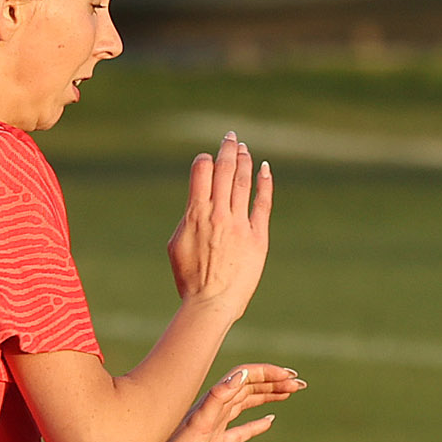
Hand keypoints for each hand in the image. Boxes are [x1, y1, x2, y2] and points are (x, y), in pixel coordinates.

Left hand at [123, 363, 304, 441]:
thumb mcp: (198, 425)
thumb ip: (218, 399)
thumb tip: (241, 375)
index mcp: (214, 402)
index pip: (246, 379)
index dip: (269, 375)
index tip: (290, 377)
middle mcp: (216, 410)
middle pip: (250, 388)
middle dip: (275, 383)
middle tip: (299, 384)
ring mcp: (215, 426)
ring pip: (247, 404)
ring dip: (268, 397)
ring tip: (289, 394)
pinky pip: (240, 430)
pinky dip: (256, 424)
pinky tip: (268, 422)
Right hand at [167, 133, 271, 316]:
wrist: (211, 304)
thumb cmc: (190, 279)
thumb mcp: (176, 245)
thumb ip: (186, 220)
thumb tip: (194, 207)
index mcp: (195, 213)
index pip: (201, 170)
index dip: (205, 159)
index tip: (208, 159)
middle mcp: (218, 214)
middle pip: (224, 169)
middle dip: (227, 149)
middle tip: (230, 137)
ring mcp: (239, 224)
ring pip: (243, 181)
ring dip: (244, 160)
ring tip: (244, 149)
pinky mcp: (257, 238)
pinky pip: (262, 203)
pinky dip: (264, 183)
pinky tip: (264, 169)